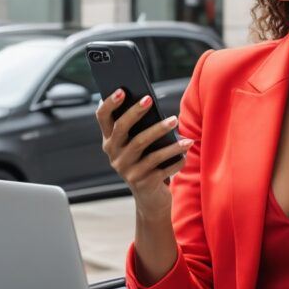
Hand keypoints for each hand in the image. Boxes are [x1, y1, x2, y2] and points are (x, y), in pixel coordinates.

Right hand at [95, 90, 192, 209]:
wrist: (151, 198)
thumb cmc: (148, 161)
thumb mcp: (140, 145)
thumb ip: (141, 127)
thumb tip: (150, 102)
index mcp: (110, 141)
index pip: (103, 118)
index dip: (110, 103)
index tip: (122, 90)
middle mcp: (114, 155)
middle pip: (122, 129)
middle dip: (135, 112)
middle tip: (150, 99)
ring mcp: (127, 170)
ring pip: (142, 145)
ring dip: (160, 132)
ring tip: (175, 122)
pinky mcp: (142, 183)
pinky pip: (161, 165)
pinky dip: (175, 156)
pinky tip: (186, 149)